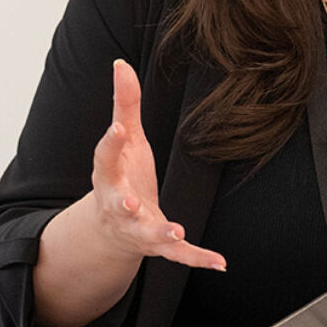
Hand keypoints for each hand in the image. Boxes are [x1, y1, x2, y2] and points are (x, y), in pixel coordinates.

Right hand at [89, 60, 225, 270]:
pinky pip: (178, 254)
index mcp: (109, 175)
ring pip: (147, 234)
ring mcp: (139, 228)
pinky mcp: (159, 246)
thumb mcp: (124, 140)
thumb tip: (121, 63)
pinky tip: (220, 262)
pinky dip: (198, 258)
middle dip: (125, 204)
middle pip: (120, 204)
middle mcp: (120, 206)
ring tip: (175, 230)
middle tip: (131, 201)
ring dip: (161, 233)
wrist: (112, 229)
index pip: (106, 158)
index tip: (118, 128)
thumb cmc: (120, 177)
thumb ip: (125, 104)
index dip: (111, 143)